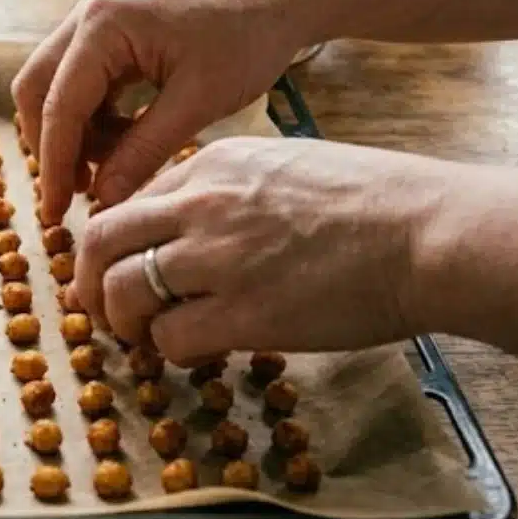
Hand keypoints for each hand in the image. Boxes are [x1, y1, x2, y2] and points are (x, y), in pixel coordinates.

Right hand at [11, 0, 311, 225]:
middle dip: (52, 146)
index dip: (54, 164)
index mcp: (104, 25)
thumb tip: (103, 198)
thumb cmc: (248, 36)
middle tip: (74, 195)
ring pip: (58, 86)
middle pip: (38, 90)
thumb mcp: (198, 102)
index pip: (59, 105)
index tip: (57, 212)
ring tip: (116, 168)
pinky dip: (96, 116)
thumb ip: (144, 150)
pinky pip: (85, 79)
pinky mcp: (114, 29)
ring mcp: (98, 18)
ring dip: (77, 132)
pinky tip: (130, 140)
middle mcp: (89, 14)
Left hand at [70, 137, 451, 366]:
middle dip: (87, 280)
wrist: (430, 233)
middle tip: (102, 310)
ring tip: (146, 340)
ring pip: (121, 290)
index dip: (118, 244)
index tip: (123, 269)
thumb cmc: (379, 204)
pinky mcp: (241, 313)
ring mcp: (217, 257)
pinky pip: (169, 338)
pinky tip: (196, 354)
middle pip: (101, 239)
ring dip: (124, 322)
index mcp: (213, 164)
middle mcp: (201, 203)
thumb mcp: (288, 168)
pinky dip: (169, 353)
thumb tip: (196, 229)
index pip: (132, 201)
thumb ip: (233, 191)